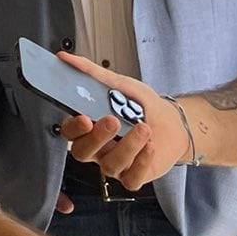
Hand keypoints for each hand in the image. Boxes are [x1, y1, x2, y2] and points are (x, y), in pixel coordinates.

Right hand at [56, 53, 182, 192]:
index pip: (69, 132)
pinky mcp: (133, 176)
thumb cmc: (140, 104)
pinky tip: (149, 147)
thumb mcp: (118, 84)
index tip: (83, 117)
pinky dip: (140, 162)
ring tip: (143, 128)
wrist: (171, 122)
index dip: (73, 128)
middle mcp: (97, 148)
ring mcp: (114, 164)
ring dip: (127, 146)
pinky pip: (131, 178)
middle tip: (113, 120)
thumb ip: (90, 72)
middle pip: (83, 152)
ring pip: (109, 165)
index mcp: (88, 127)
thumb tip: (65, 57)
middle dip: (97, 137)